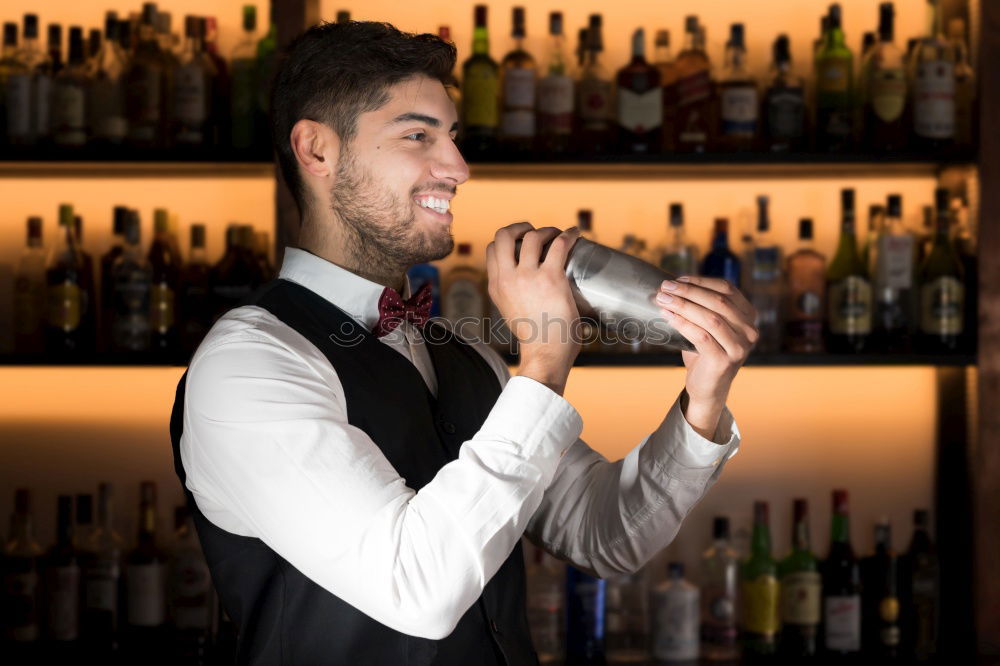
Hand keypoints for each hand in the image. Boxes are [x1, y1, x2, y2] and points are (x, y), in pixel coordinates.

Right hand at [486, 223, 581, 394]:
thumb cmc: (535, 339)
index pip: (492, 249)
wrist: (544, 354)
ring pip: (532, 236)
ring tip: (558, 235)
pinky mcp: (551, 277)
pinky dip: (569, 235)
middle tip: (535, 232)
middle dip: (520, 226)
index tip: (522, 241)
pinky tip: (575, 234)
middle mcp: (508, 278)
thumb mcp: (512, 313)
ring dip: (547, 230)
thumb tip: (531, 290)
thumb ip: (515, 297)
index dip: (508, 239)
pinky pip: (559, 244)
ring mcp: (528, 276)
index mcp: (496, 287)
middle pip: (504, 235)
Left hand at [654, 276, 757, 437]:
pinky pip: (701, 336)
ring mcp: (740, 347)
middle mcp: (750, 331)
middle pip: (718, 301)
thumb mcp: (708, 325)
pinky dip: (682, 323)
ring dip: (683, 305)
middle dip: (688, 291)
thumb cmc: (704, 353)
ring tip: (662, 299)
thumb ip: (701, 306)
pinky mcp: (725, 361)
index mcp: (748, 316)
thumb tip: (673, 284)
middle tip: (664, 287)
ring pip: (710, 318)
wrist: (707, 388)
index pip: (727, 289)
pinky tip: (667, 316)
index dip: (700, 281)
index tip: (677, 279)